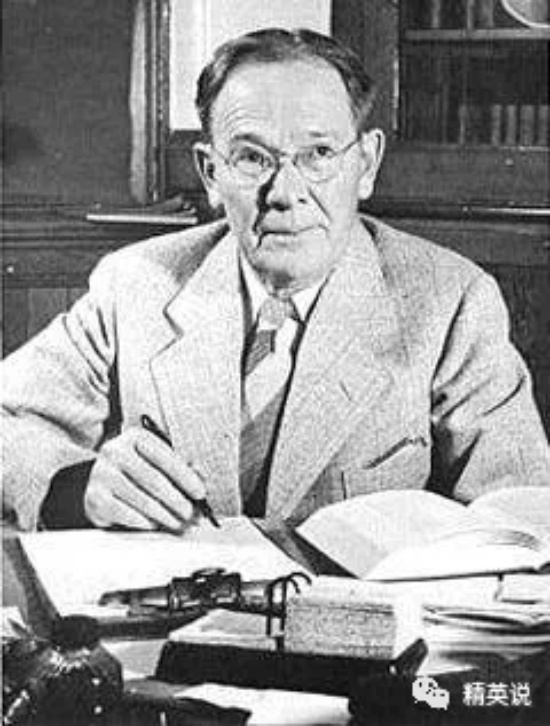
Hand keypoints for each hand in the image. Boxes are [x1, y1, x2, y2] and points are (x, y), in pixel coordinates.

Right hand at [84, 427, 205, 530]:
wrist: (99, 482)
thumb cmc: (135, 470)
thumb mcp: (155, 460)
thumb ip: (180, 465)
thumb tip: (200, 475)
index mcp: (135, 437)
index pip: (165, 457)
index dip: (186, 477)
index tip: (200, 493)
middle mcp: (115, 451)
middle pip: (154, 480)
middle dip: (177, 500)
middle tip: (190, 514)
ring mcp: (102, 474)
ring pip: (142, 500)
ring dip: (165, 515)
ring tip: (178, 522)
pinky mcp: (95, 497)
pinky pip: (126, 514)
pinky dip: (145, 522)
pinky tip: (156, 524)